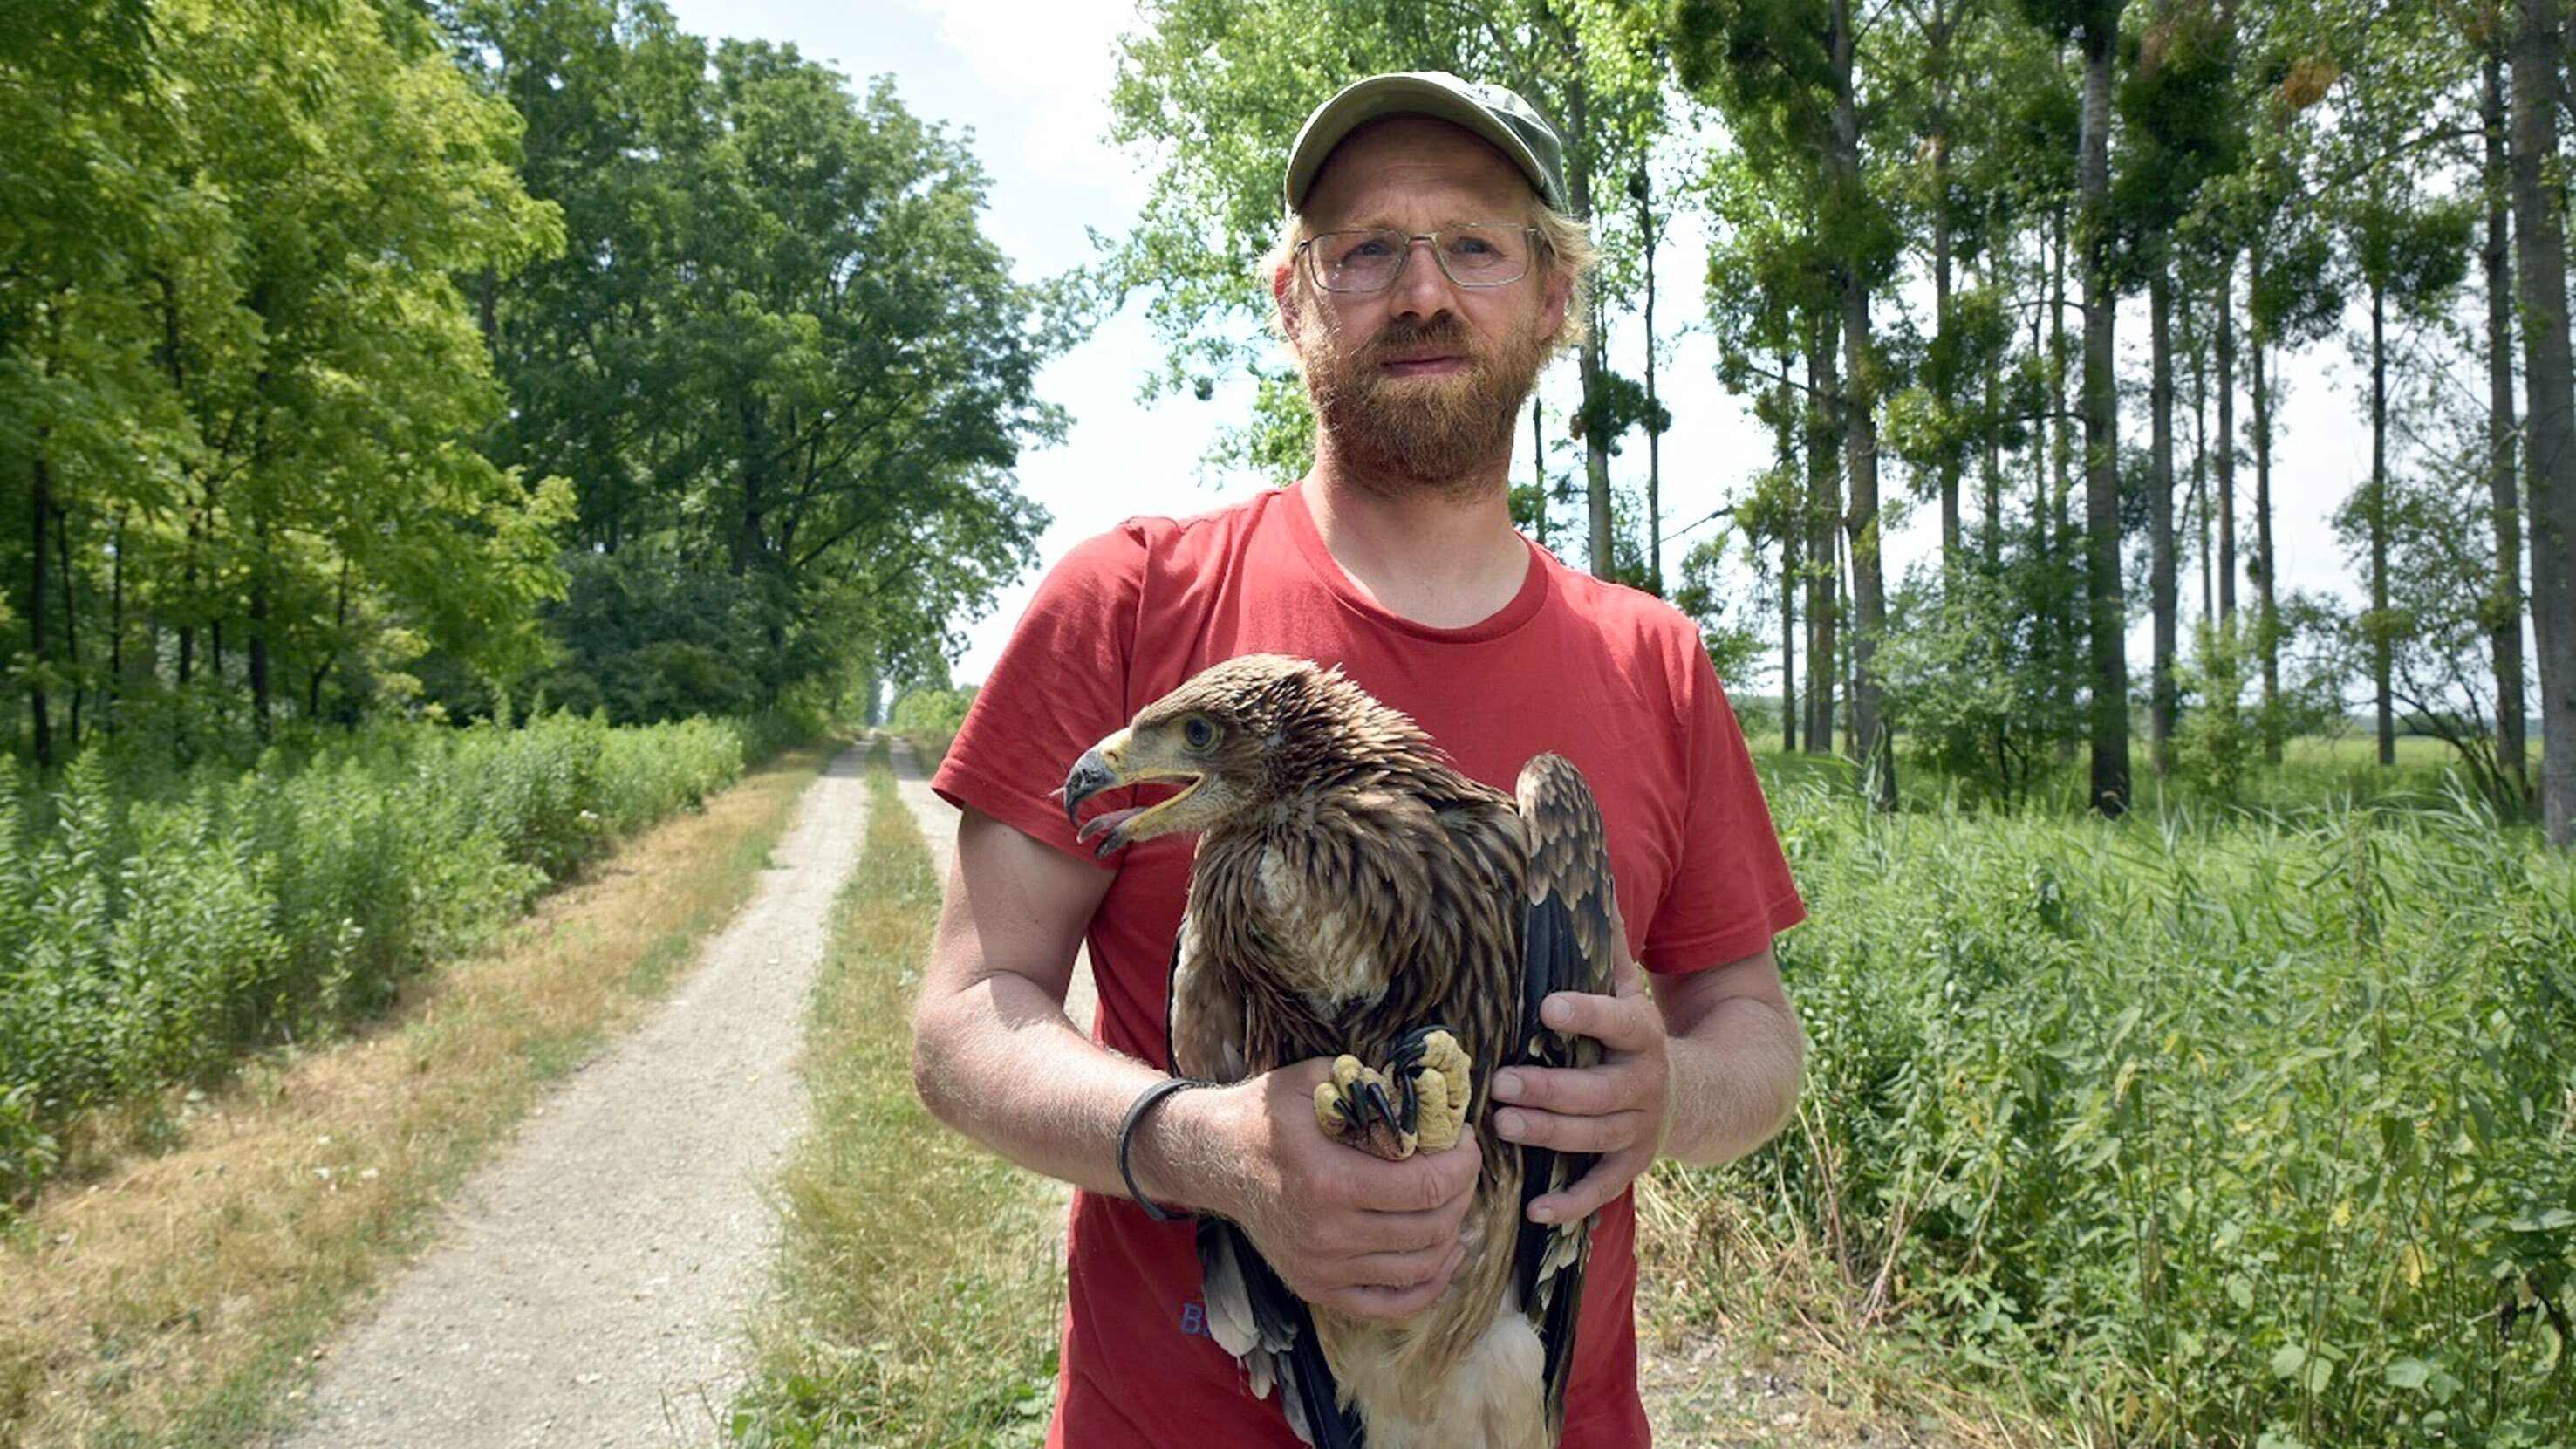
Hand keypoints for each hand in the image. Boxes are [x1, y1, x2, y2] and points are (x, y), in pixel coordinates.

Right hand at [1173, 1060, 1481, 1320]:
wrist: (1211, 1159)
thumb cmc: (1265, 1117)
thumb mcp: (1314, 1079)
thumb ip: (1371, 1084)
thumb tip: (1427, 1098)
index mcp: (1330, 1181)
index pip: (1427, 1186)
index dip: (1463, 1163)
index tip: (1466, 1140)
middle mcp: (1328, 1234)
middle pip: (1432, 1227)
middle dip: (1462, 1191)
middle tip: (1463, 1165)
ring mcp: (1322, 1269)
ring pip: (1419, 1266)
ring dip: (1452, 1232)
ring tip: (1454, 1200)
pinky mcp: (1318, 1288)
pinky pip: (1391, 1303)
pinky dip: (1429, 1284)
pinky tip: (1445, 1253)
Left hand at [1486, 954, 1673, 1224]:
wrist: (1694, 1093)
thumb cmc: (1632, 1032)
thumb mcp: (1626, 986)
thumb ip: (1603, 944)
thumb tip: (1578, 877)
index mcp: (1642, 1034)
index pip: (1620, 1021)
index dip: (1588, 1014)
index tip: (1548, 1006)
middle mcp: (1645, 1083)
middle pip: (1599, 1090)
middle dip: (1549, 1088)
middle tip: (1500, 1082)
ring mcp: (1640, 1128)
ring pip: (1594, 1135)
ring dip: (1549, 1133)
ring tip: (1503, 1124)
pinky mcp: (1630, 1164)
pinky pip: (1602, 1188)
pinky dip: (1572, 1204)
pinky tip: (1535, 1210)